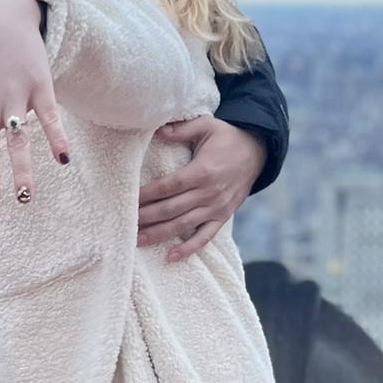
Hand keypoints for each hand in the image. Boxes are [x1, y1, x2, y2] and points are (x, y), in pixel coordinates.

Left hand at [138, 116, 265, 259]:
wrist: (257, 152)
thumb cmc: (227, 138)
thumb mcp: (206, 125)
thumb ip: (182, 129)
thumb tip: (158, 130)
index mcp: (203, 171)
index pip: (169, 186)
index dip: (147, 194)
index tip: (129, 199)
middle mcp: (209, 193)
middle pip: (172, 208)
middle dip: (147, 217)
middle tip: (125, 222)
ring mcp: (217, 208)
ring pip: (183, 225)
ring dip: (160, 234)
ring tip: (138, 240)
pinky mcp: (223, 217)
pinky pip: (205, 236)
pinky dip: (189, 248)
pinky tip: (170, 257)